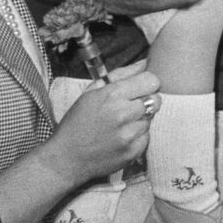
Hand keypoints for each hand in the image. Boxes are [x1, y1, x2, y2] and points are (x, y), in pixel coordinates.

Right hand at [45, 67, 161, 183]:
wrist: (66, 159)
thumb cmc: (77, 122)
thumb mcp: (91, 92)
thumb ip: (121, 75)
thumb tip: (145, 63)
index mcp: (112, 95)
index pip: (151, 80)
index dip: (146, 83)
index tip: (139, 89)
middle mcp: (123, 114)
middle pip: (156, 99)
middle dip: (146, 101)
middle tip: (129, 108)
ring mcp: (129, 135)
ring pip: (151, 119)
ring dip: (140, 120)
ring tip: (120, 125)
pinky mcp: (133, 152)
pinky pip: (147, 137)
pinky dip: (137, 137)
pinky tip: (120, 138)